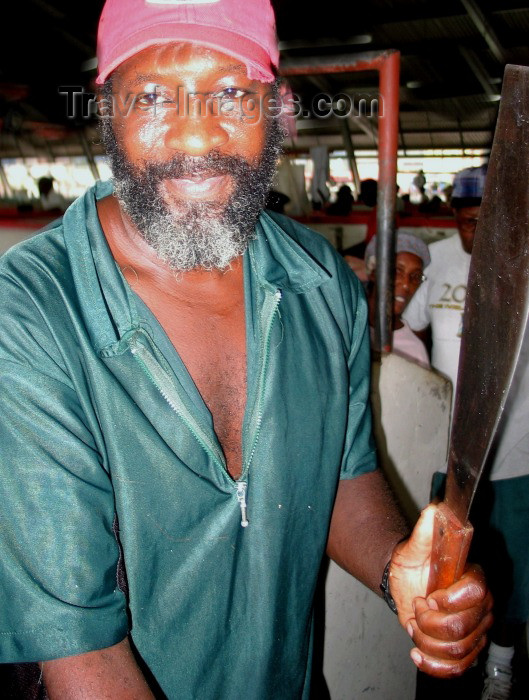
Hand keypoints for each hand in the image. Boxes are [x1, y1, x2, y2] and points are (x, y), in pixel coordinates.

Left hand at [388, 505, 492, 677]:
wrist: (405, 583)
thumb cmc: (414, 563)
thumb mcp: (415, 545)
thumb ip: (426, 528)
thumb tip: (435, 509)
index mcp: (474, 579)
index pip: (476, 594)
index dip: (449, 600)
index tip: (428, 596)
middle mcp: (481, 607)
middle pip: (463, 628)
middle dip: (431, 622)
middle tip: (418, 608)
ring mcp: (475, 631)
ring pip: (458, 650)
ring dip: (427, 640)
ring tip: (416, 625)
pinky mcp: (464, 651)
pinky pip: (457, 668)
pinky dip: (434, 664)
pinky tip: (417, 652)